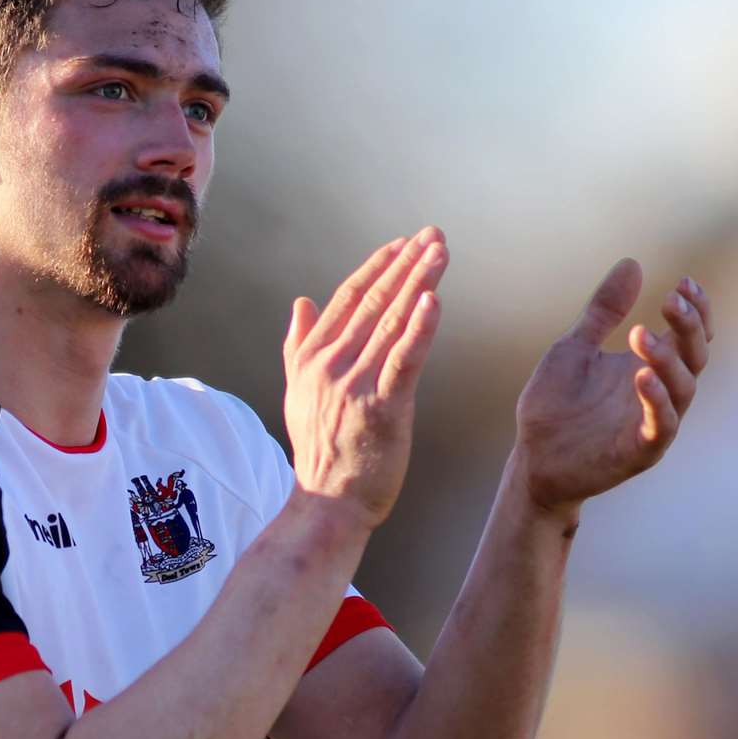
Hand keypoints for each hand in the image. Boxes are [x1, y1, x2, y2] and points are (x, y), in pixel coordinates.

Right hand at [283, 227, 448, 529]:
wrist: (327, 502)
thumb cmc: (319, 451)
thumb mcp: (297, 392)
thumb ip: (297, 345)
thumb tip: (300, 304)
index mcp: (311, 357)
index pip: (348, 299)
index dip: (377, 267)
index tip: (401, 244)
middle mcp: (331, 364)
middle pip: (374, 302)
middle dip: (406, 264)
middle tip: (433, 236)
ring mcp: (356, 384)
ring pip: (392, 322)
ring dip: (419, 283)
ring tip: (440, 254)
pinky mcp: (382, 408)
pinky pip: (405, 360)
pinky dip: (420, 327)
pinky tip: (433, 300)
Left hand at [513, 259, 713, 516]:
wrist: (532, 458)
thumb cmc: (555, 406)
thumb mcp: (575, 348)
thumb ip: (603, 311)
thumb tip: (632, 263)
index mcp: (646, 366)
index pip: (688, 336)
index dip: (695, 311)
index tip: (684, 284)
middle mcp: (657, 393)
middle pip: (695, 357)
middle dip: (690, 327)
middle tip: (672, 302)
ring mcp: (651, 422)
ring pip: (683, 389)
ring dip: (668, 359)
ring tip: (640, 336)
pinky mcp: (640, 450)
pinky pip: (662, 425)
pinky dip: (657, 400)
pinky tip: (640, 376)